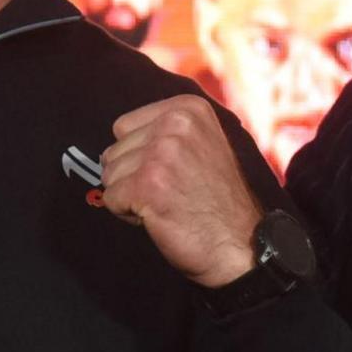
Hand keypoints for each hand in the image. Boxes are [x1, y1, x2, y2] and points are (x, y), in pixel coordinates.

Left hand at [100, 95, 260, 287]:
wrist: (240, 243)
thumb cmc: (219, 203)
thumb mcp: (202, 145)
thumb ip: (167, 132)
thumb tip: (123, 137)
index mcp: (188, 108)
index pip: (125, 126)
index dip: (140, 154)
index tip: (171, 172)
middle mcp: (175, 124)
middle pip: (114, 149)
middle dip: (132, 176)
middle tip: (170, 192)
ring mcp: (161, 152)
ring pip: (110, 174)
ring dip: (130, 195)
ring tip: (166, 203)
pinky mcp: (148, 183)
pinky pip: (111, 198)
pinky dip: (128, 214)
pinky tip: (159, 216)